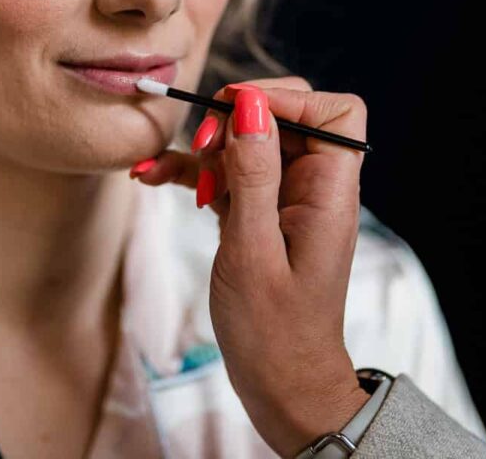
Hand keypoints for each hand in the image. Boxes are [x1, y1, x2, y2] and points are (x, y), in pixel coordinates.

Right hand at [129, 77, 370, 456]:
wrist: (280, 387)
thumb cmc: (273, 331)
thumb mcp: (253, 250)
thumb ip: (254, 174)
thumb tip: (252, 105)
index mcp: (330, 192)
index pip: (334, 112)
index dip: (287, 98)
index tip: (236, 111)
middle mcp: (314, 188)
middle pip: (284, 117)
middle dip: (235, 121)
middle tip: (201, 148)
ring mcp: (285, 200)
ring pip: (248, 143)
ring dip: (205, 150)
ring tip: (166, 170)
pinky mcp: (257, 215)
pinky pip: (228, 175)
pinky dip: (193, 174)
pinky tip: (152, 176)